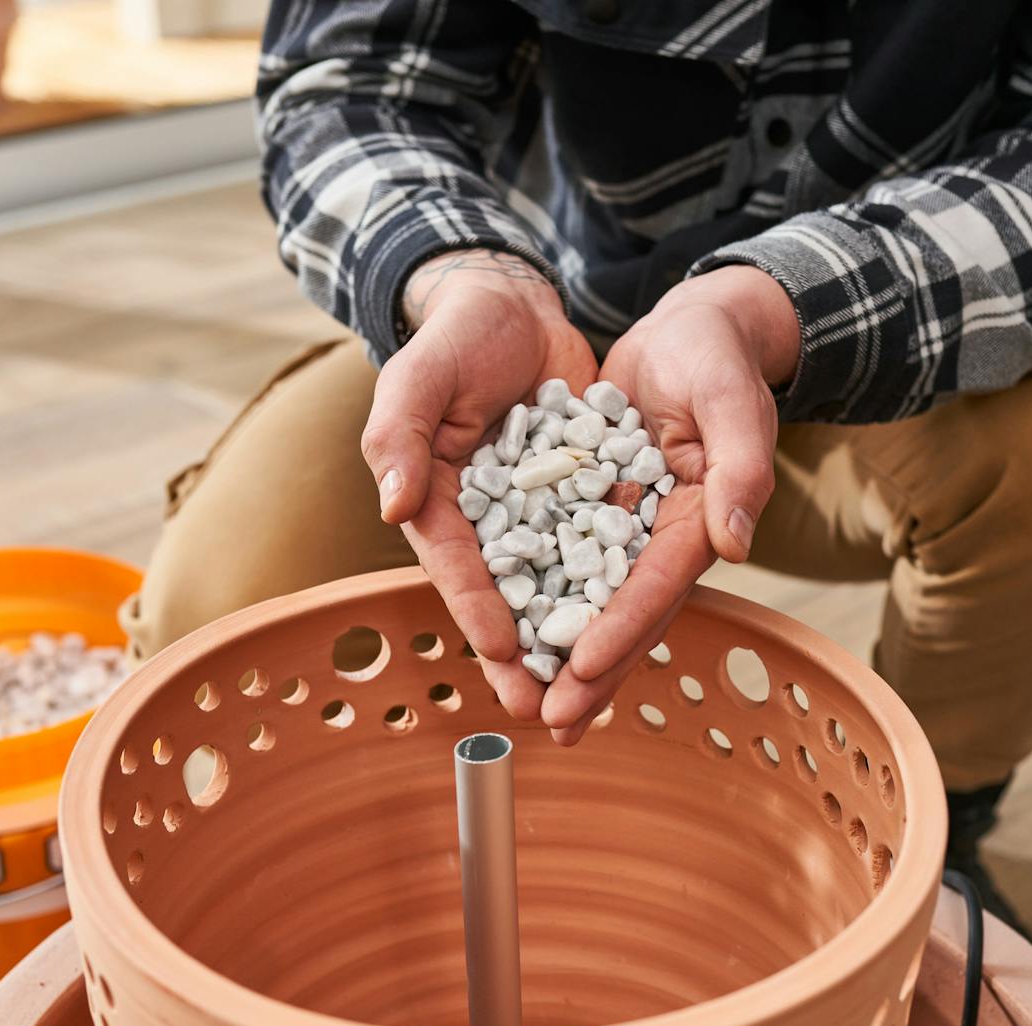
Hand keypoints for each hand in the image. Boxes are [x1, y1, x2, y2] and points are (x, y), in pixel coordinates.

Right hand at [360, 250, 596, 717]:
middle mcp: (489, 521)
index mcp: (439, 501)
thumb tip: (394, 506)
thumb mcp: (419, 377)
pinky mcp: (581, 499)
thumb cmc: (455, 338)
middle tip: (546, 715)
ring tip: (593, 697)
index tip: (504, 654)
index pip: (458, 566)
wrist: (513, 304)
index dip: (479, 612)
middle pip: (508, 598)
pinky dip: (612, 593)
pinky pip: (599, 552)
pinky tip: (637, 632)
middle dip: (525, 659)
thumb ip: (400, 436)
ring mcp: (538, 514)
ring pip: (558, 589)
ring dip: (572, 642)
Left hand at [540, 266, 798, 742]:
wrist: (692, 330)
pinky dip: (546, 602)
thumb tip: (735, 545)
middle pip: (625, 615)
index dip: (622, 630)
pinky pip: (569, 566)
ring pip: (595, 604)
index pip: (658, 587)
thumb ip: (740, 470)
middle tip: (552, 724)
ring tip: (531, 706)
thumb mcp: (732, 401)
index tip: (584, 670)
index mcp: (703, 520)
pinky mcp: (600, 512)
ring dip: (565, 656)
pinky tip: (513, 638)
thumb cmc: (717, 357)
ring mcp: (631, 529)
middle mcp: (666, 538)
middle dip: (591, 672)